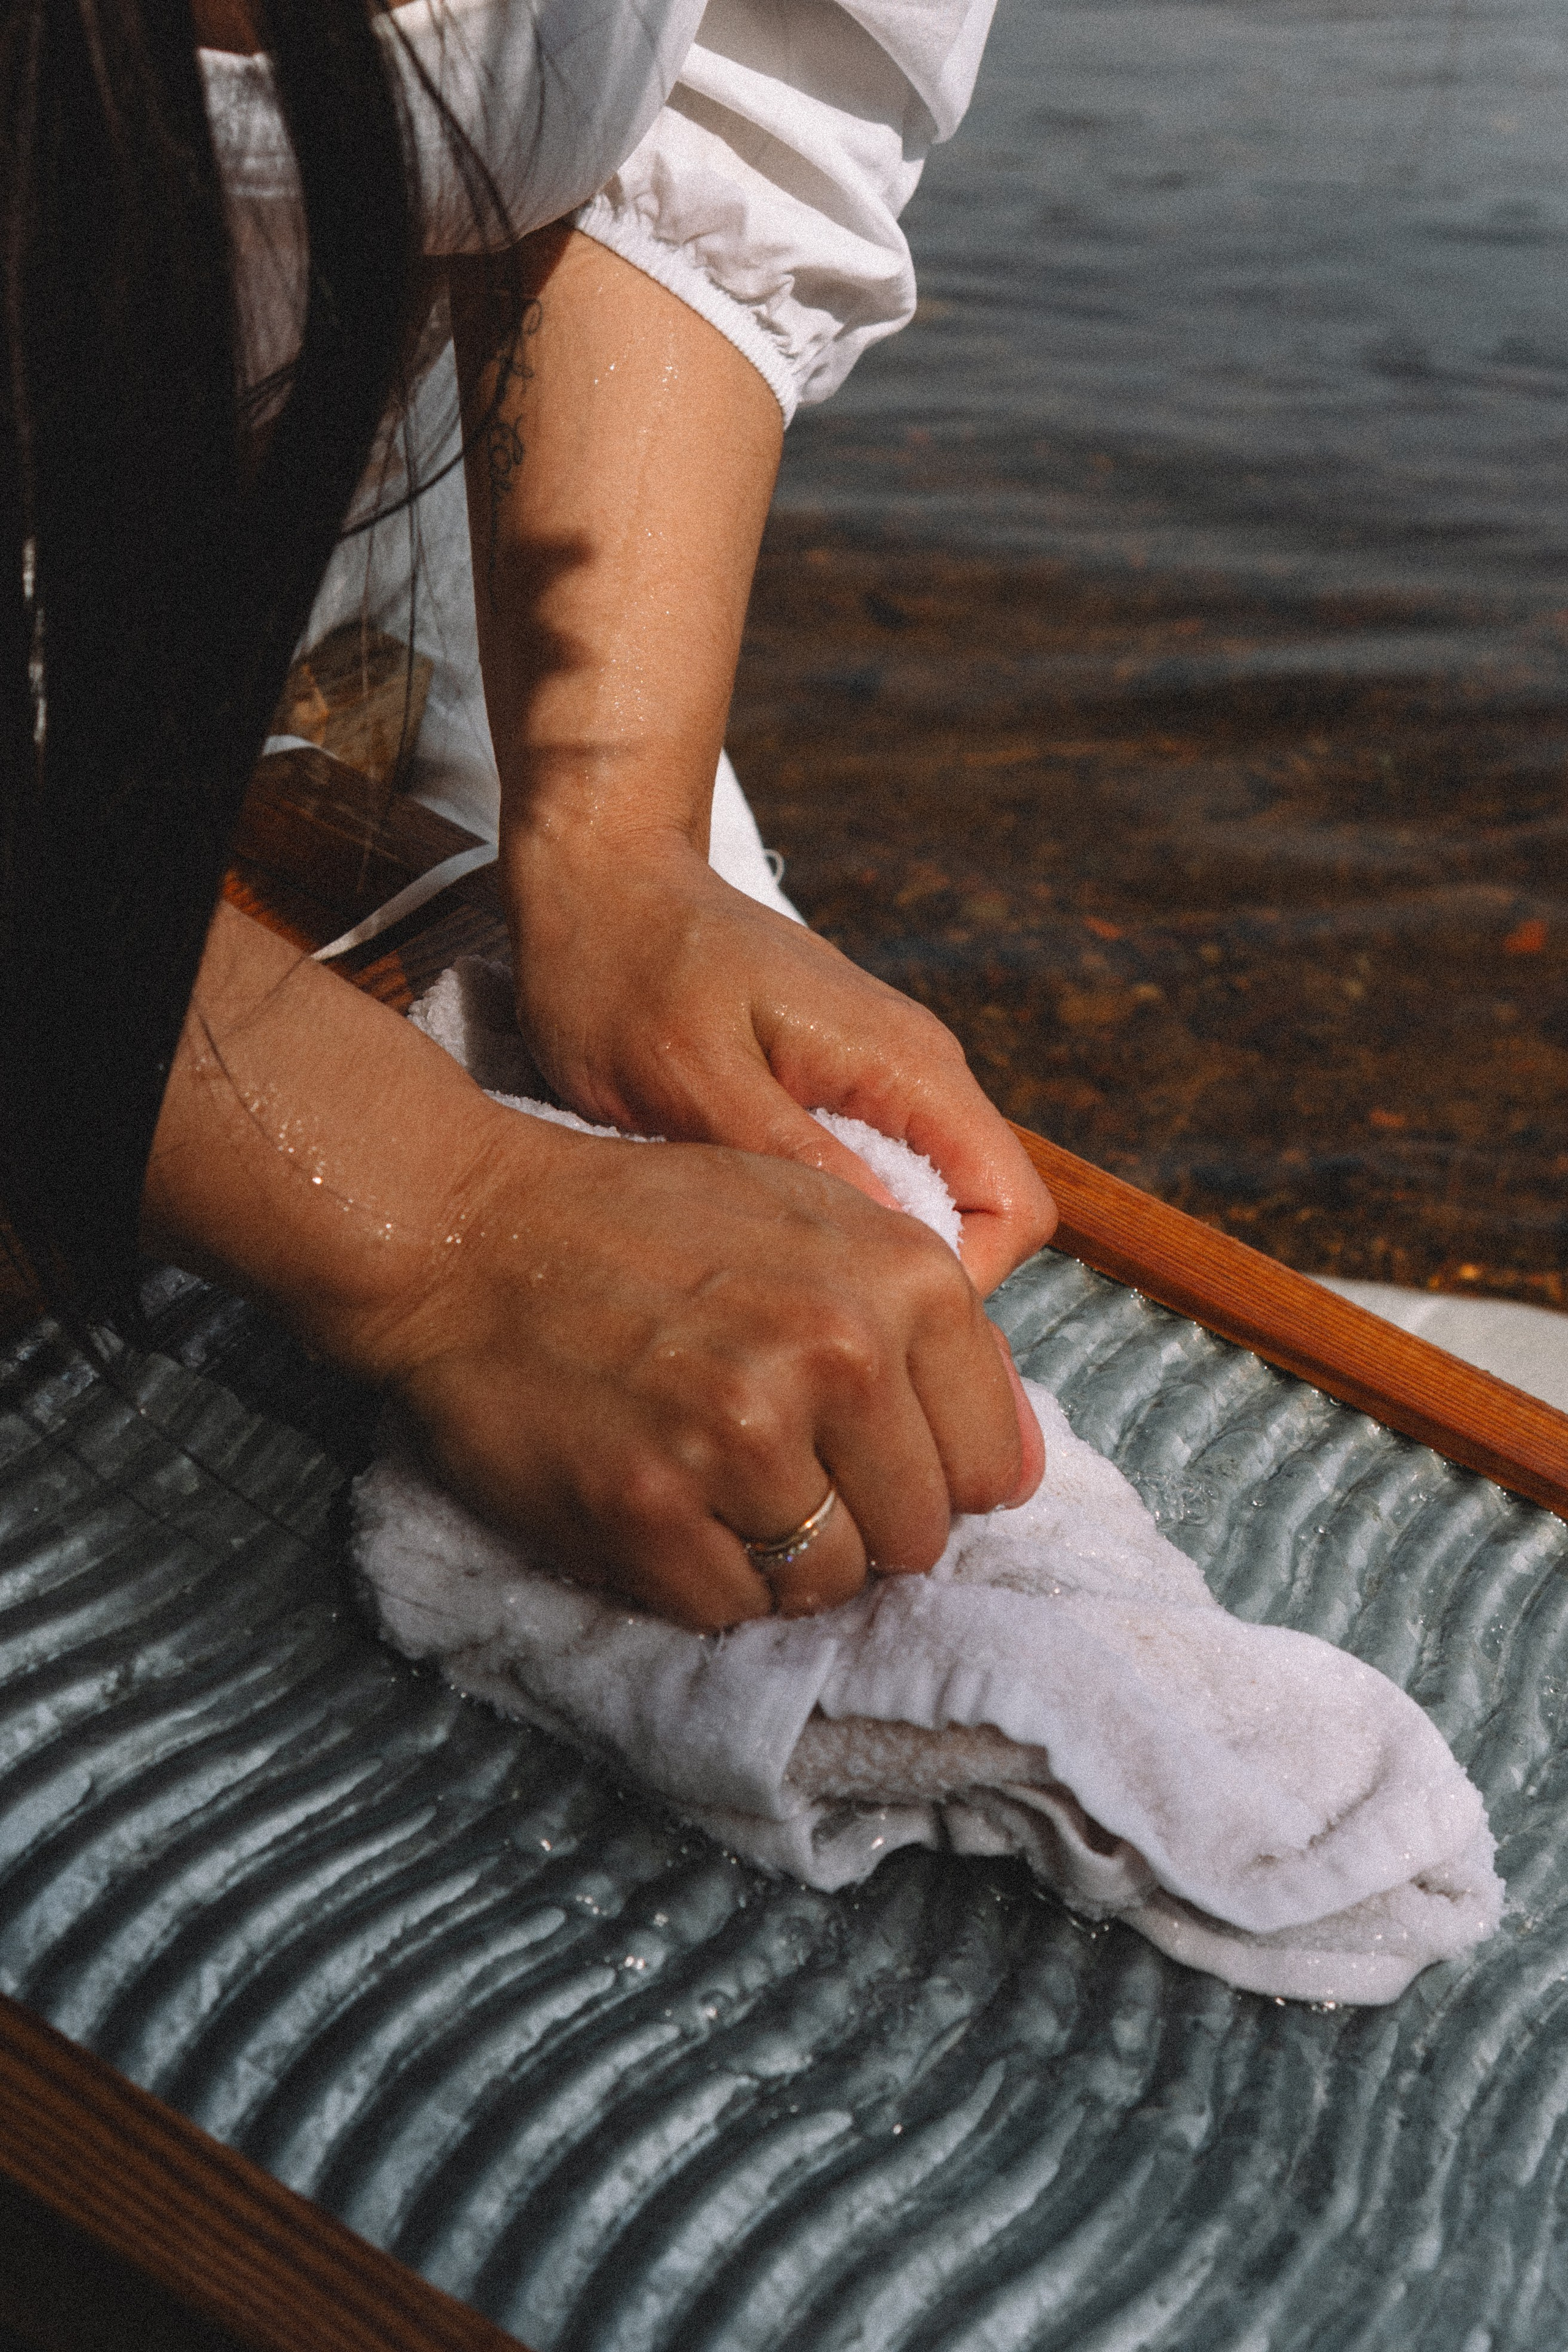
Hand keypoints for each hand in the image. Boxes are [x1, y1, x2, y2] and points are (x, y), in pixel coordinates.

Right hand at [145, 907, 1042, 1633]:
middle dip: (859, 1521)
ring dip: (781, 1558)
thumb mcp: (815, 1217)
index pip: (992, 1465)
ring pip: (830, 1585)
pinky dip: (701, 1578)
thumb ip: (924, 1327)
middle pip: (919, 1537)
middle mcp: (838, 1357)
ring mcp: (742, 1439)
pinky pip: (732, 1610)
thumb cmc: (648, 1224)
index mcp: (902, 1279)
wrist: (474, 1233)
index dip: (931, 1473)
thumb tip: (1010, 1463)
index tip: (868, 1453)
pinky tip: (664, 1503)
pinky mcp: (651, 1512)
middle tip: (777, 1468)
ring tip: (717, 1484)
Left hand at [507, 827, 1056, 1297]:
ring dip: (870, 1258)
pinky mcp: (837, 1086)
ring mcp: (880, 1077)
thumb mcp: (691, 1078)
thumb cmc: (626, 970)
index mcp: (903, 1064)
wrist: (598, 878)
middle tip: (810, 1322)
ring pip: (927, 1204)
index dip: (962, 1283)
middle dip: (917, 1286)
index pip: (1013, 1206)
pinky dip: (833, 1223)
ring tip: (778, 1287)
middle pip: (982, 1217)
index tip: (865, 1320)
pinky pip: (875, 1177)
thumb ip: (794, 1156)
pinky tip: (757, 1240)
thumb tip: (883, 1246)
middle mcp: (915, 1069)